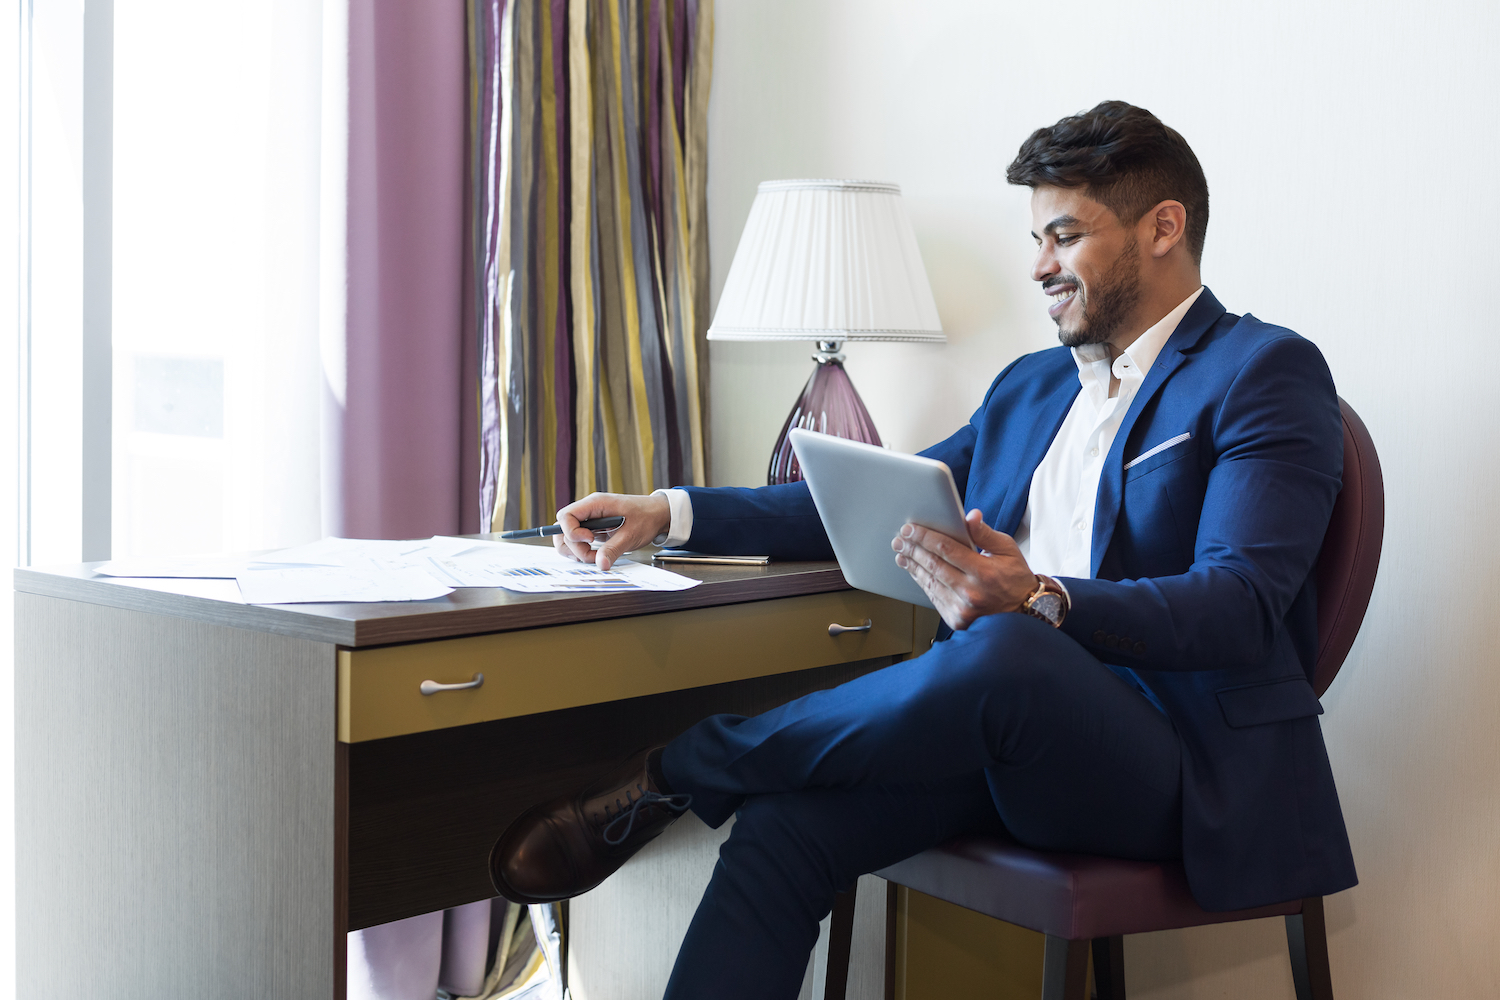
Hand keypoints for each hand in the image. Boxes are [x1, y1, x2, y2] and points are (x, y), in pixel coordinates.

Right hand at [553, 492, 671, 571]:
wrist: (658, 514)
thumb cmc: (646, 517)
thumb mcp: (630, 535)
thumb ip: (613, 550)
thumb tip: (600, 564)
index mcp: (595, 504)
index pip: (565, 516)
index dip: (572, 532)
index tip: (590, 541)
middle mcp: (588, 510)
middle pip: (562, 529)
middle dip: (574, 547)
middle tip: (593, 555)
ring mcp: (589, 520)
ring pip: (567, 537)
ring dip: (576, 551)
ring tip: (596, 556)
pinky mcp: (593, 529)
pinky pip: (578, 541)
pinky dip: (582, 551)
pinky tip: (597, 555)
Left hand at [892, 509, 1036, 630]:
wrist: (1026, 612)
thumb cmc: (1016, 578)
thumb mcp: (1008, 550)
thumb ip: (985, 533)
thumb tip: (970, 516)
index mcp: (984, 572)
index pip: (946, 549)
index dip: (925, 537)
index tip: (911, 529)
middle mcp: (971, 592)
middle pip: (933, 565)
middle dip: (913, 550)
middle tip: (899, 539)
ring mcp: (962, 608)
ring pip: (930, 582)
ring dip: (913, 566)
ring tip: (902, 554)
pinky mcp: (957, 619)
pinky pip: (934, 597)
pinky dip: (923, 582)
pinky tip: (916, 572)